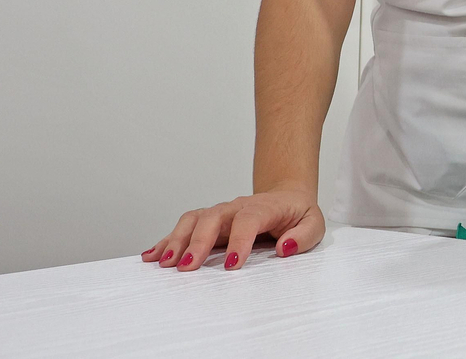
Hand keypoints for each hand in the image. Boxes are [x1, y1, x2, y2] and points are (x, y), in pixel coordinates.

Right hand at [142, 188, 323, 271]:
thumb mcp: (314, 223)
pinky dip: (167, 240)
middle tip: (187, 268)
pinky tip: (152, 255)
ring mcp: (221, 213)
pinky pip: (185, 226)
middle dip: (198, 243)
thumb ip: (303, 235)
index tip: (232, 264)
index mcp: (265, 207)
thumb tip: (285, 247)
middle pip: (213, 218)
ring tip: (163, 263)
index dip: (240, 240)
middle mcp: (237, 206)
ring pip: (194, 220)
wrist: (287, 196)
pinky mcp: (209, 221)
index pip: (249, 219)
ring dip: (177, 241)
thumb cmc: (298, 213)